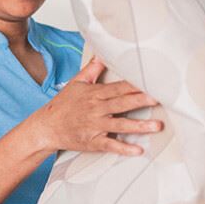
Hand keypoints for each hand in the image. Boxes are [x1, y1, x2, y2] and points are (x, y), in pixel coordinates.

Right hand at [37, 57, 162, 156]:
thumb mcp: (76, 83)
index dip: (134, 85)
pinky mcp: (93, 142)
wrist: (46, 127)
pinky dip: (124, 149)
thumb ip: (92, 69)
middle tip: (158, 99)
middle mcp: (96, 110)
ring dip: (138, 126)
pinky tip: (138, 150)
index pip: (118, 88)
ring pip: (119, 126)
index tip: (150, 81)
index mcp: (94, 94)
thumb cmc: (63, 105)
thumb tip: (102, 53)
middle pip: (121, 104)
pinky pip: (110, 146)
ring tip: (156, 126)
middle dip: (140, 101)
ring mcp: (95, 127)